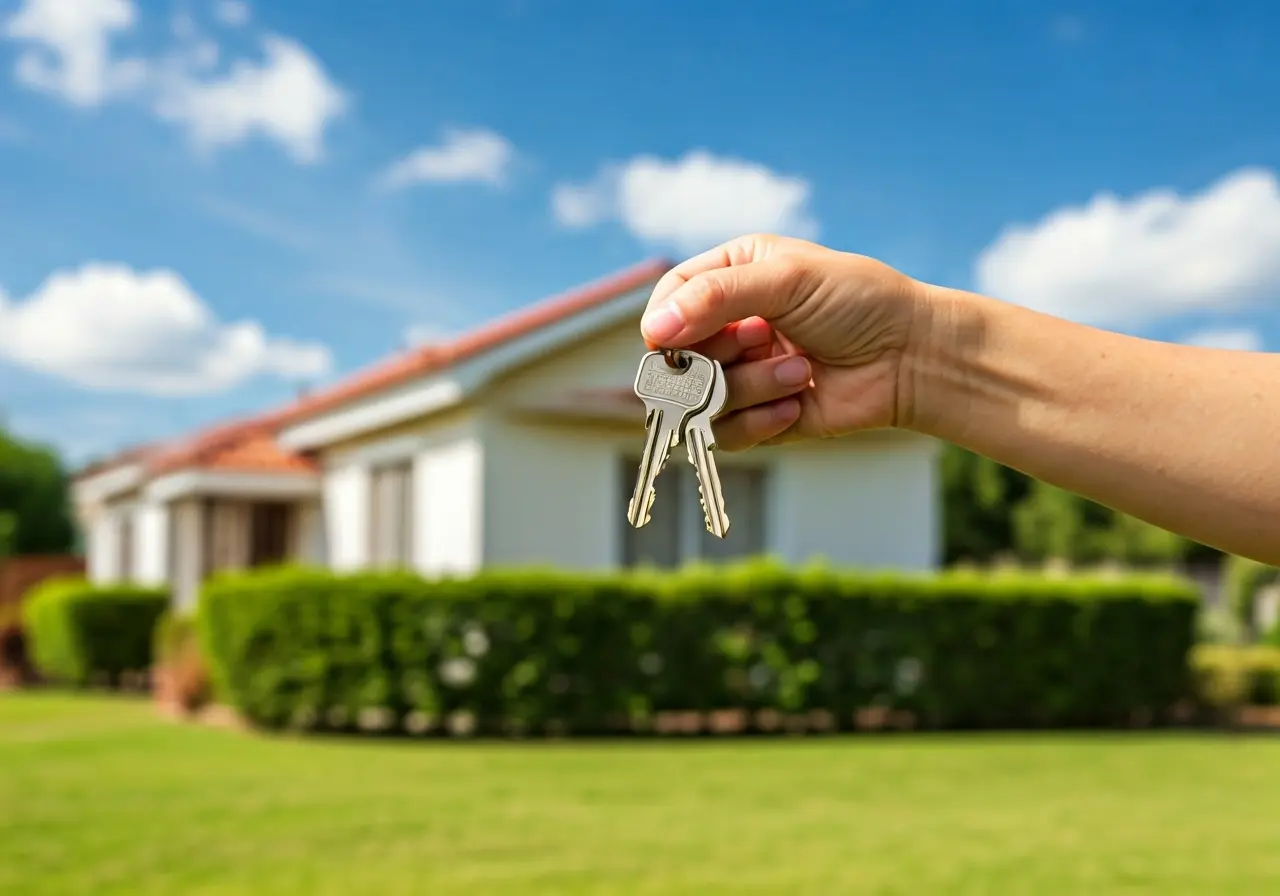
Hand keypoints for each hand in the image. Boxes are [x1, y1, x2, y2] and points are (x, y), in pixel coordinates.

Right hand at [640, 234, 924, 450]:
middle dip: (716, 355)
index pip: (670, 300)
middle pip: (676, 356)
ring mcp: (745, 372)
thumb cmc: (860, 302)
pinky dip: (760, 421)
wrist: (913, 357)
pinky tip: (797, 404)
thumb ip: (716, 298)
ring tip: (800, 372)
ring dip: (749, 387)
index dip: (665, 323)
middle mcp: (731, 323)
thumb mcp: (787, 279)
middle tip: (762, 339)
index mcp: (733, 275)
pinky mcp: (761, 416)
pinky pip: (727, 433)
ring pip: (700, 399)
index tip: (672, 339)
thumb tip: (654, 330)